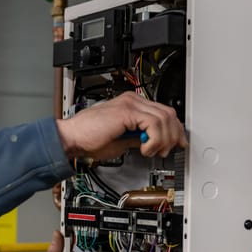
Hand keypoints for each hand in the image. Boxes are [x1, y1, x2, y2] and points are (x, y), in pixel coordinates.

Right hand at [55, 92, 187, 160]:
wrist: (73, 138)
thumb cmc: (90, 139)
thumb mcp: (123, 140)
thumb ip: (139, 136)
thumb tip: (153, 141)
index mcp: (132, 104)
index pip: (164, 112)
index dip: (175, 129)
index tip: (177, 144)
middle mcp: (133, 100)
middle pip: (168, 113)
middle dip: (173, 135)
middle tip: (166, 150)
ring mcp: (130, 103)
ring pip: (164, 118)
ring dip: (163, 140)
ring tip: (152, 151)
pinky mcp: (127, 111)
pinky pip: (154, 123)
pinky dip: (154, 139)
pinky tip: (145, 148)